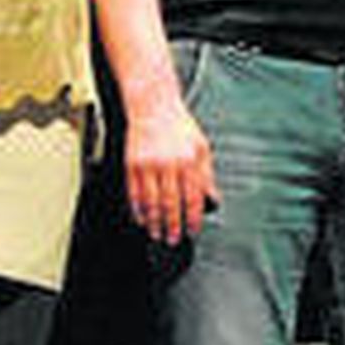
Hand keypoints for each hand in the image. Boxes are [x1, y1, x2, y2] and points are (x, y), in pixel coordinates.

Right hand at [124, 102, 221, 246]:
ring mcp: (149, 165)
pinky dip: (138, 209)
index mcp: (190, 161)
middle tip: (173, 240)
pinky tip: (141, 218)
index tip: (192, 231)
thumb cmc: (180, 125)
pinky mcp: (132, 164)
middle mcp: (170, 164)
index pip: (192, 199)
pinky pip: (134, 193)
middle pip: (171, 205)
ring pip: (151, 203)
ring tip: (157, 233)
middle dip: (172, 226)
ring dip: (154, 222)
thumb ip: (207, 174)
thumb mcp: (202, 146)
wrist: (153, 105)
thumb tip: (212, 199)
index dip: (192, 219)